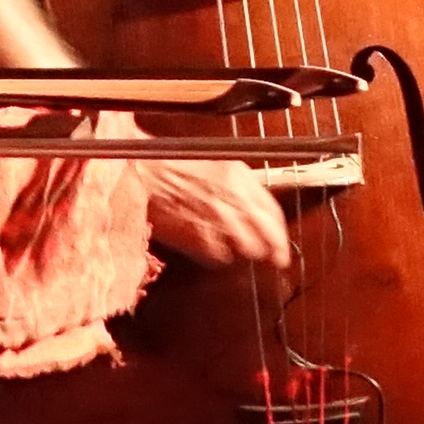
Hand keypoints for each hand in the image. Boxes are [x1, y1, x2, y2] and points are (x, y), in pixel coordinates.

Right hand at [144, 157, 296, 272]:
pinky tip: (206, 244)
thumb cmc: (171, 164)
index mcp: (239, 177)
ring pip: (245, 250)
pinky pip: (218, 257)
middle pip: (266, 237)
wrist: (142, 172)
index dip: (280, 233)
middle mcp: (234, 199)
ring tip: (228, 245)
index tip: (280, 245)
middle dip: (271, 250)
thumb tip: (257, 211)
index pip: (274, 213)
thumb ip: (240, 186)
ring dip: (240, 251)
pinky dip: (215, 255)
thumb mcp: (215, 164)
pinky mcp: (200, 239)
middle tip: (272, 259)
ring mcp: (218, 221)